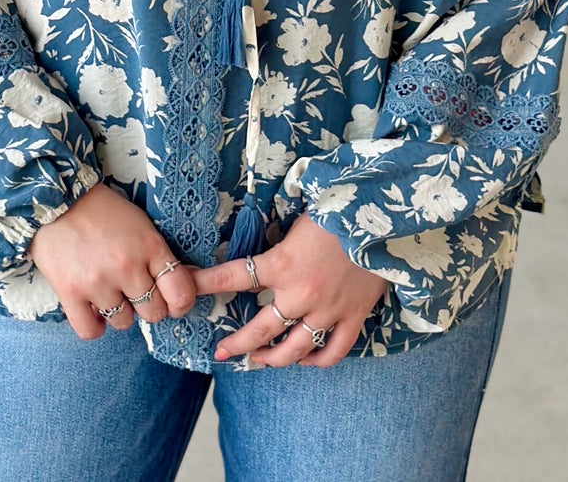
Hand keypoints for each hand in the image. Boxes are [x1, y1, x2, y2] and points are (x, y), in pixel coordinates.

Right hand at [28, 183, 196, 340]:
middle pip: (154, 313)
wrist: (58, 200)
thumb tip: (187, 282)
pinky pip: (91, 331)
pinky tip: (92, 308)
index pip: (180, 292)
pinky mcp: (70, 293)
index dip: (180, 303)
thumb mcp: (141, 224)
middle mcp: (127, 266)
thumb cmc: (103, 212)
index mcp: (149, 245)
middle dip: (147, 305)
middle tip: (134, 291)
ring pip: (124, 323)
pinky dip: (94, 325)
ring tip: (108, 290)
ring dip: (118, 311)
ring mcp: (98, 282)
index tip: (172, 302)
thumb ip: (158, 255)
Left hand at [192, 214, 387, 368]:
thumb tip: (260, 234)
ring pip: (293, 350)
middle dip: (236, 345)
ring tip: (259, 361)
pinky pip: (333, 352)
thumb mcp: (299, 213)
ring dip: (272, 359)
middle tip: (221, 353)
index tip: (183, 288)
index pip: (232, 277)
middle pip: (260, 331)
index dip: (204, 284)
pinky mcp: (354, 317)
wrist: (384, 216)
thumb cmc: (338, 206)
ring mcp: (328, 310)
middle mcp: (300, 294)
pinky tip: (307, 359)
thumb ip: (278, 234)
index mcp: (282, 263)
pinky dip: (318, 360)